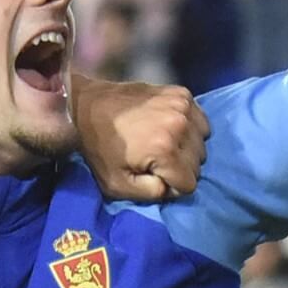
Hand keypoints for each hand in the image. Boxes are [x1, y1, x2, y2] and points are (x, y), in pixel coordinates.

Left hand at [71, 77, 209, 199]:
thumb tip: (172, 188)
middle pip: (197, 163)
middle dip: (179, 168)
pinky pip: (200, 122)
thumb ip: (150, 194)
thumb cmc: (98, 148)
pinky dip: (189, 129)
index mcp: (164, 150)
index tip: (152, 176)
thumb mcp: (116, 184)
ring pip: (201, 143)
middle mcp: (180, 126)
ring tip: (161, 144)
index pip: (189, 184)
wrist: (86, 105)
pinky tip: (168, 128)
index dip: (171, 186)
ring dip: (186, 149)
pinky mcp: (182, 93)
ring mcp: (183, 106)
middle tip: (154, 160)